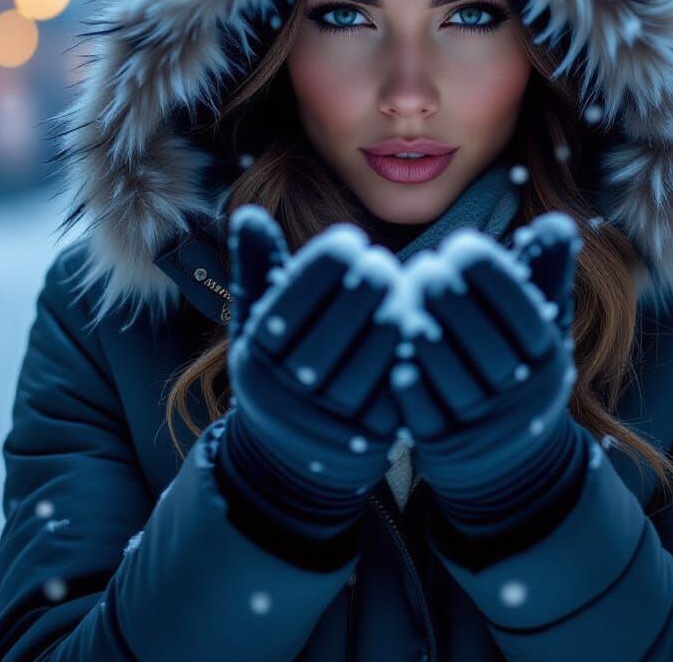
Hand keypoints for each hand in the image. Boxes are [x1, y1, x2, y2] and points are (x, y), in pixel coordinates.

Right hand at [226, 206, 403, 497]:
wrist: (288, 459)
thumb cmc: (278, 367)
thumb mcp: (256, 323)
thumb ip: (257, 268)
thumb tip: (251, 212)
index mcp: (257, 357)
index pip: (288, 305)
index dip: (321, 268)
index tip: (350, 239)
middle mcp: (286, 394)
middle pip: (327, 336)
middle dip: (358, 292)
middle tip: (381, 261)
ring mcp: (327, 421)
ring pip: (364, 367)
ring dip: (388, 321)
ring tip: (405, 286)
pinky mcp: (366, 438)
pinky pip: (393, 394)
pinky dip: (408, 357)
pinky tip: (421, 323)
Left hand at [384, 213, 581, 512]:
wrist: (513, 461)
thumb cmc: (522, 366)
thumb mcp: (543, 324)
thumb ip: (546, 272)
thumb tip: (556, 221)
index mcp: (548, 358)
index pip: (525, 315)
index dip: (493, 278)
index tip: (461, 244)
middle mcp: (522, 396)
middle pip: (491, 350)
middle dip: (457, 305)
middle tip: (425, 266)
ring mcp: (484, 427)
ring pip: (458, 385)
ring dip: (432, 345)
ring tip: (406, 306)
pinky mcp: (447, 449)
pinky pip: (429, 421)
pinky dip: (414, 394)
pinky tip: (395, 363)